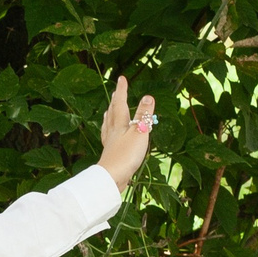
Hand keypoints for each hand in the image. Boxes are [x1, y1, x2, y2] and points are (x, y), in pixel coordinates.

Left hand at [98, 75, 156, 191]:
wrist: (112, 177)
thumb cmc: (126, 155)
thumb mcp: (139, 133)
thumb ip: (144, 115)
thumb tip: (148, 96)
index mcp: (120, 124)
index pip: (121, 104)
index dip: (122, 91)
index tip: (121, 78)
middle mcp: (113, 132)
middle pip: (113, 113)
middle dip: (115, 101)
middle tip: (116, 92)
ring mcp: (111, 144)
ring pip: (109, 125)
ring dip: (110, 115)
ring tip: (109, 110)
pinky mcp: (111, 155)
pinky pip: (109, 138)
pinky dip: (109, 132)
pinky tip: (109, 136)